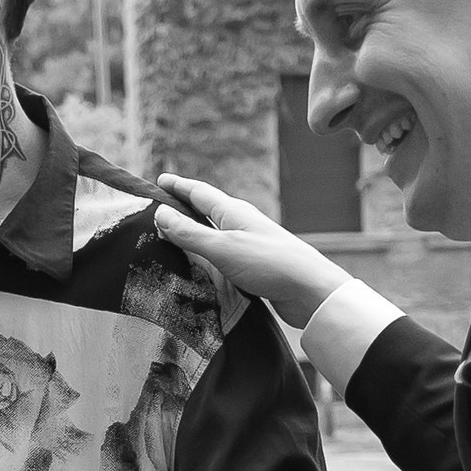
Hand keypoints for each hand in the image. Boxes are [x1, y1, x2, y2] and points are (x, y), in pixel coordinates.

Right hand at [154, 175, 349, 329]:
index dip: (179, 186)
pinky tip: (201, 266)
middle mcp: (242, 223)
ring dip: (195, 233)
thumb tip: (160, 214)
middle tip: (161, 208)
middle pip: (207, 210)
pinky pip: (223, 254)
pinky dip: (207, 255)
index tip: (160, 181)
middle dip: (184, 207)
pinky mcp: (254, 265)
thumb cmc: (268, 264)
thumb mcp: (223, 248)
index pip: (200, 193)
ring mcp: (249, 244)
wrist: (310, 290)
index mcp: (234, 212)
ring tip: (174, 238)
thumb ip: (190, 234)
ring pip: (215, 233)